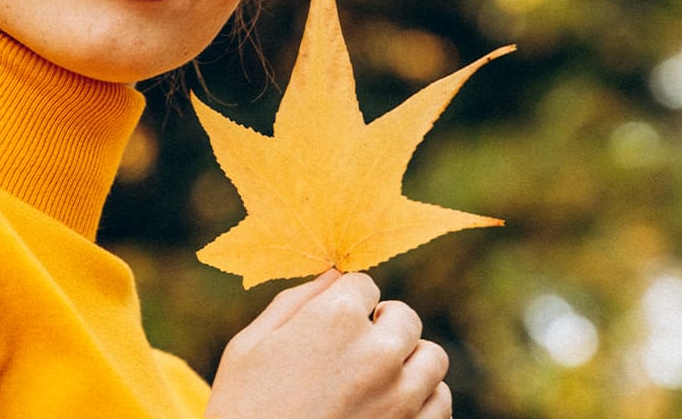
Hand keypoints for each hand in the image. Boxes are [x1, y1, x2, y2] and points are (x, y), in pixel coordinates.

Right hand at [205, 270, 451, 418]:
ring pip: (432, 358)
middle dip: (382, 327)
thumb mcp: (249, 346)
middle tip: (355, 351)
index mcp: (335, 319)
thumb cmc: (242, 409)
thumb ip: (294, 301)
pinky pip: (440, 404)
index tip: (331, 325)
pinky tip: (391, 408)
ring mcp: (401, 397)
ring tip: (377, 380)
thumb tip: (331, 275)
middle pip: (405, 317)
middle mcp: (377, 352)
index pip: (364, 284)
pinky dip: (422, 402)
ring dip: (408, 362)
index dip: (345, 303)